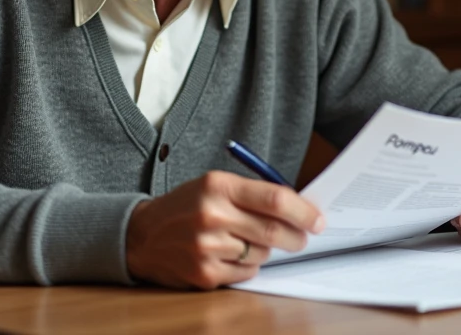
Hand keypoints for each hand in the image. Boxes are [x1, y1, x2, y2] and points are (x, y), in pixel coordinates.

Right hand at [126, 170, 324, 289]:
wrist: (142, 235)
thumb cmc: (186, 207)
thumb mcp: (213, 186)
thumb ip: (253, 194)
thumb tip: (298, 208)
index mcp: (217, 186)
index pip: (274, 199)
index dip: (303, 211)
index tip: (318, 219)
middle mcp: (212, 215)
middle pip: (273, 230)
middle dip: (297, 236)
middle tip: (303, 237)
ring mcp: (207, 247)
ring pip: (262, 254)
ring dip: (266, 250)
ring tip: (248, 241)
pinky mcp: (205, 274)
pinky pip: (247, 273)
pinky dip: (248, 266)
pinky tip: (231, 255)